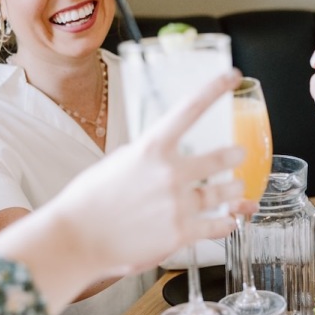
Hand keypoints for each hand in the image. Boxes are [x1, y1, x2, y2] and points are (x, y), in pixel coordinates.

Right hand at [58, 67, 253, 274]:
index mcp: (150, 148)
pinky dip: (226, 223)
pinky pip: (218, 226)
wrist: (76, 239)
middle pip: (220, 158)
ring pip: (224, 193)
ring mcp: (177, 204)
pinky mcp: (180, 234)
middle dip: (233, 156)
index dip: (215, 88)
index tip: (232, 75)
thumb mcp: (117, 163)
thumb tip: (163, 156)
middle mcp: (169, 173)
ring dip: (234, 191)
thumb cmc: (89, 201)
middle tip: (238, 155)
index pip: (189, 109)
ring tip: (237, 190)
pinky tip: (228, 221)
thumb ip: (146, 156)